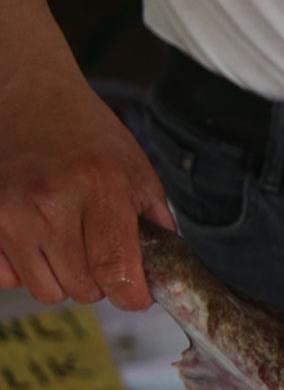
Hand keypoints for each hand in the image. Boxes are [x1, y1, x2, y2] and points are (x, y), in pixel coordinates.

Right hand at [0, 61, 173, 309]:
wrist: (29, 95)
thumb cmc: (90, 137)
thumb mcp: (139, 172)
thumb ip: (157, 227)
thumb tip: (163, 279)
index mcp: (101, 187)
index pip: (117, 274)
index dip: (132, 294)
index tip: (135, 290)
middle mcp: (50, 201)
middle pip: (83, 290)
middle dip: (99, 281)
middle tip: (98, 250)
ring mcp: (9, 210)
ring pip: (47, 291)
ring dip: (62, 277)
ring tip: (66, 240)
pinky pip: (8, 278)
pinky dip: (24, 268)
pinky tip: (34, 237)